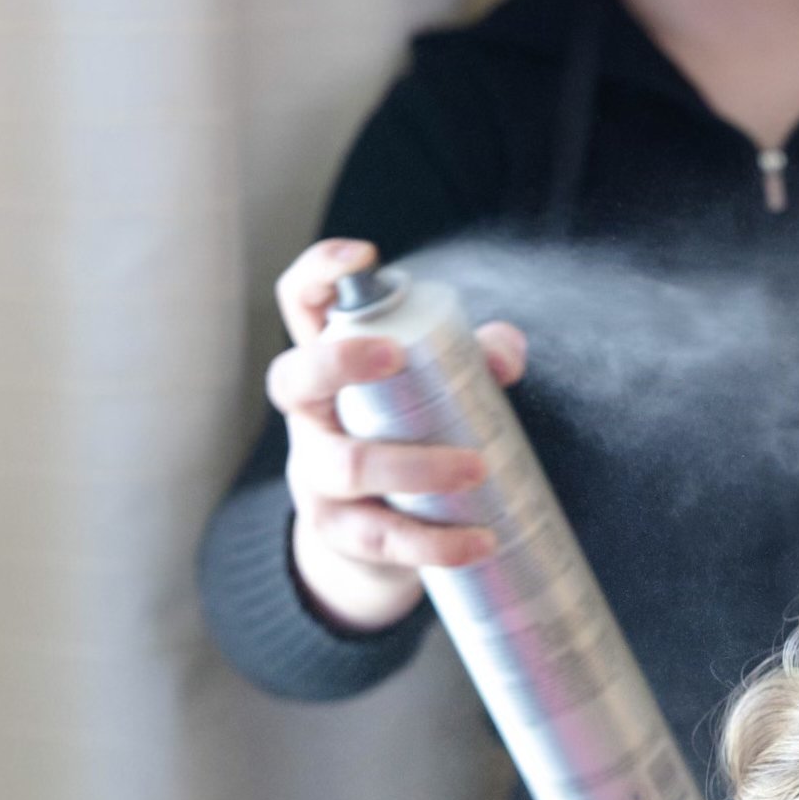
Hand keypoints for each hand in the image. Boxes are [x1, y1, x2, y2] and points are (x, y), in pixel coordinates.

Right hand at [266, 238, 528, 631]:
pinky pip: (378, 537)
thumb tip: (505, 356)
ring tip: (476, 469)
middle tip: (396, 357)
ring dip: (414, 464)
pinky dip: (432, 541)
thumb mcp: (435, 388)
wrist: (377, 538)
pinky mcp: (337, 532)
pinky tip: (478, 541)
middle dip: (339, 361)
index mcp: (326, 362)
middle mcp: (307, 415)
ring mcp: (314, 474)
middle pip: (293, 377)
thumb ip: (473, 358)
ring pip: (345, 465)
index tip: (363, 257)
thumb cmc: (407, 433)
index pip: (299, 303)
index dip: (318, 273)